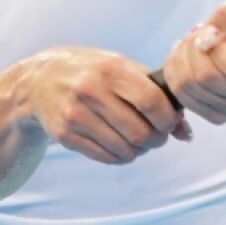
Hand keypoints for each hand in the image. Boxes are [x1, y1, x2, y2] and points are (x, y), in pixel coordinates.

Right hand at [24, 47, 189, 164]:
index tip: (170, 122)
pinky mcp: (66, 135)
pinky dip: (121, 156)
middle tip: (156, 136)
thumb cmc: (91, 70)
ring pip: (125, 149)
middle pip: (140, 132)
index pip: (151, 101)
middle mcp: (92, 90)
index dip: (168, 119)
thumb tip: (186, 131)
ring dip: (139, 150)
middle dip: (157, 140)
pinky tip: (119, 144)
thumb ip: (156, 92)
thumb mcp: (121, 67)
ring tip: (137, 139)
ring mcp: (76, 114)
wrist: (39, 80)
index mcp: (111, 68)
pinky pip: (106, 157)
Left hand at [161, 0, 225, 123]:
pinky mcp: (222, 117)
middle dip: (192, 51)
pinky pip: (187, 101)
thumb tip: (206, 39)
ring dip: (181, 60)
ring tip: (188, 45)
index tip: (212, 32)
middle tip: (195, 35)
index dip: (216, 49)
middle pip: (209, 79)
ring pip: (193, 89)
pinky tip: (183, 61)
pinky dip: (176, 77)